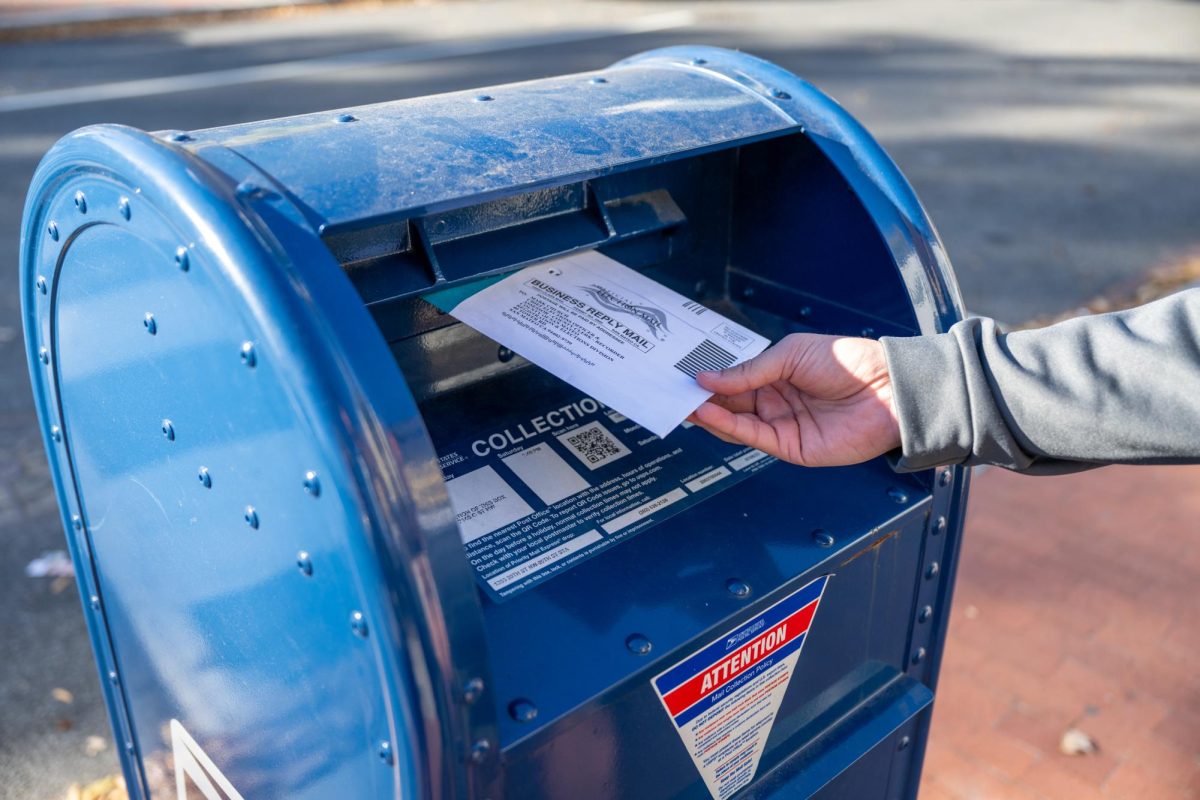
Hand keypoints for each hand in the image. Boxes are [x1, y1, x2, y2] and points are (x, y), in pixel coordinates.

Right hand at [689, 334, 900, 466]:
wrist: (889, 389)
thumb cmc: (848, 362)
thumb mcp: (790, 354)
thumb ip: (748, 370)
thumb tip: (706, 378)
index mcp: (776, 374)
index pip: (734, 379)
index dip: (708, 378)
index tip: (680, 373)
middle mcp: (776, 400)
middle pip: (730, 403)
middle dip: (701, 397)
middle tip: (670, 390)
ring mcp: (782, 425)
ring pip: (735, 422)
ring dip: (707, 413)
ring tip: (681, 402)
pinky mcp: (790, 447)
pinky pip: (752, 437)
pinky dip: (727, 426)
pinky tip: (706, 413)